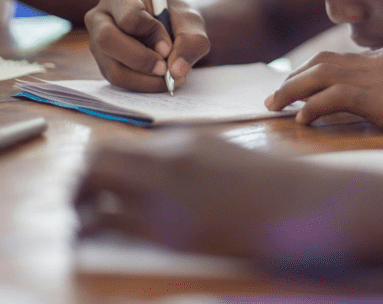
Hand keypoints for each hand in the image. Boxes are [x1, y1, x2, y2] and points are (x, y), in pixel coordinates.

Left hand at [74, 132, 361, 260]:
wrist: (303, 207)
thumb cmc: (274, 191)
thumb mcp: (228, 161)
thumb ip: (191, 163)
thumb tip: (160, 176)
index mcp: (184, 142)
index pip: (122, 146)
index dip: (103, 167)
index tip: (97, 185)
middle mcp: (167, 160)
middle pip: (98, 159)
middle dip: (81, 181)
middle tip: (80, 202)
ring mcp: (165, 192)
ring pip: (92, 184)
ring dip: (79, 201)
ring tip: (81, 220)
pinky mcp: (167, 228)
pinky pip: (107, 221)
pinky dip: (91, 228)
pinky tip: (91, 239)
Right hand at [85, 0, 209, 91]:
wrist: (174, 30)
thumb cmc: (177, 19)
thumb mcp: (192, 22)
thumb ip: (191, 41)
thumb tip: (175, 69)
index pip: (129, 17)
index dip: (152, 34)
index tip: (169, 45)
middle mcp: (100, 19)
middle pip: (107, 41)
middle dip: (141, 60)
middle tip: (166, 69)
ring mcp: (98, 45)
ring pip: (114, 68)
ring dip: (146, 79)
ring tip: (170, 77)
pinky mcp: (104, 65)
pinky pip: (120, 81)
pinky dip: (144, 85)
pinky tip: (161, 80)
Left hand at [265, 46, 382, 171]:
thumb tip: (354, 110)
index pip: (339, 58)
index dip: (310, 72)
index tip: (291, 88)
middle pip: (324, 62)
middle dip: (294, 79)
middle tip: (273, 99)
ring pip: (323, 74)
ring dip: (293, 90)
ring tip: (274, 107)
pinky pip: (336, 96)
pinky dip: (313, 105)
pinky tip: (301, 119)